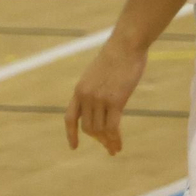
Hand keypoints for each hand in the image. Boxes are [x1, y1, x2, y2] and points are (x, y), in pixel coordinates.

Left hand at [66, 39, 147, 154]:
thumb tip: (100, 108)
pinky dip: (115, 140)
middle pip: (88, 128)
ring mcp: (99, 99)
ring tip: (115, 149)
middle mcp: (86, 96)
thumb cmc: (116, 58)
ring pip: (100, 130)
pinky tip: (119, 146)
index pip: (70, 117)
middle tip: (108, 145)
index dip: (71, 134)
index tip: (73, 146)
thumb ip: (95, 90)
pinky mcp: (115, 101)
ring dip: (107, 142)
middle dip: (98, 139)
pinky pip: (112, 128)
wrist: (125, 46)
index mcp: (79, 90)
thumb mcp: (98, 75)